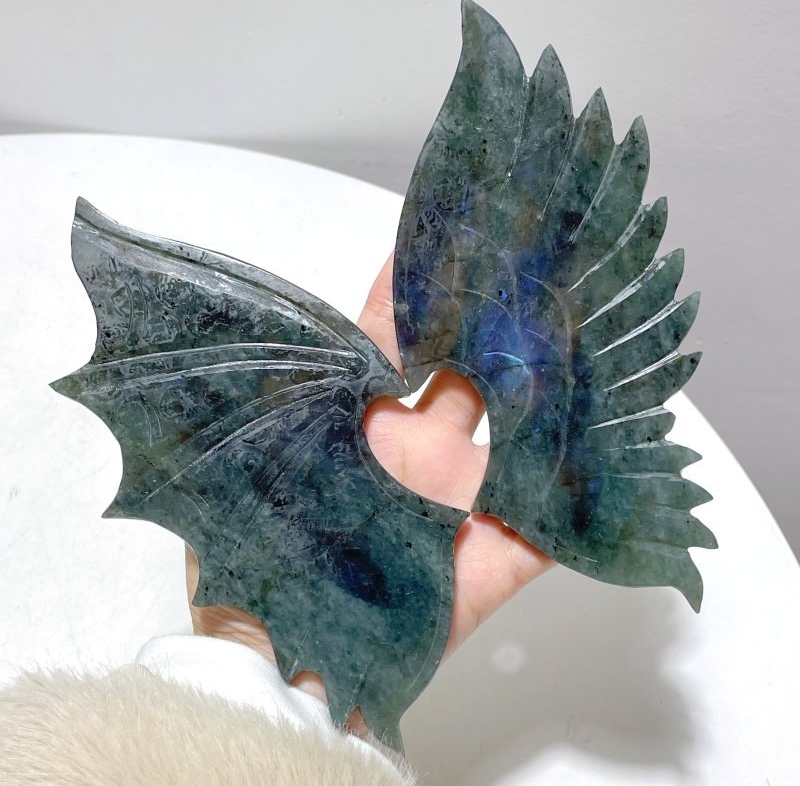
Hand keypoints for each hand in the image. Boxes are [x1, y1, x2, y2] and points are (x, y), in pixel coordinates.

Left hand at [188, 253, 552, 705]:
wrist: (273, 663)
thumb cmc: (247, 555)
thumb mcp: (248, 450)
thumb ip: (269, 385)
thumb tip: (253, 312)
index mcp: (351, 425)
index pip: (389, 342)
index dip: (416, 294)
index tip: (449, 242)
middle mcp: (405, 456)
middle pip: (467, 382)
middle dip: (498, 336)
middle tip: (542, 280)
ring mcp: (450, 510)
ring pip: (517, 447)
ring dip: (550, 408)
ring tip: (592, 349)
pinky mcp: (483, 570)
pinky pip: (541, 536)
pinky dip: (574, 509)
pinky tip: (613, 459)